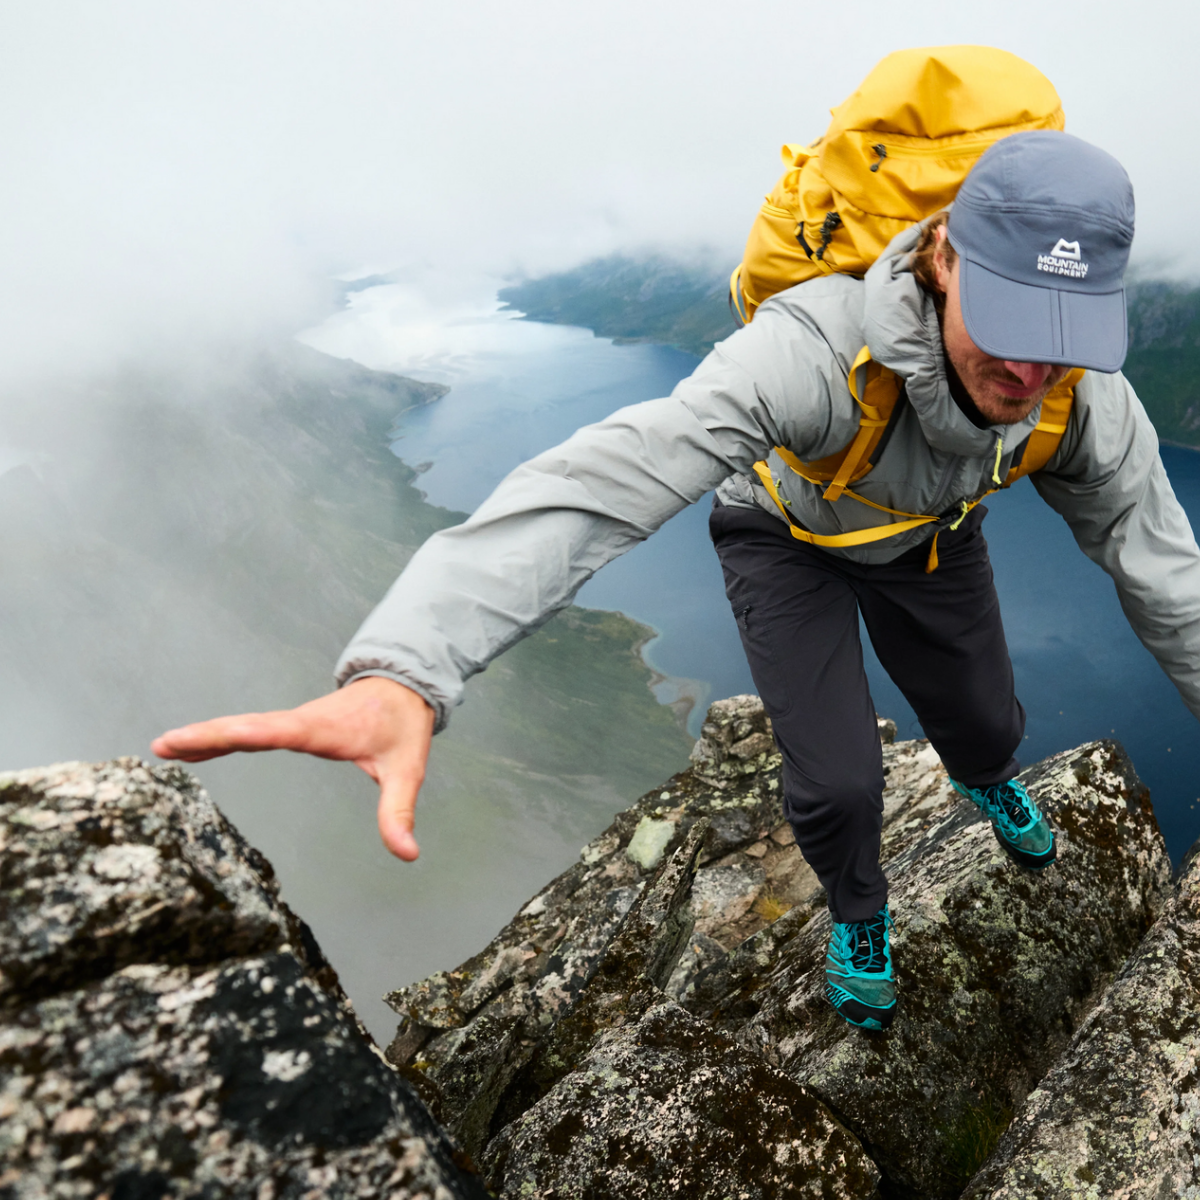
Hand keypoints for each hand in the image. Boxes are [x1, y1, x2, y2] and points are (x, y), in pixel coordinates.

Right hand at [150, 677, 434, 860]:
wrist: (404, 686)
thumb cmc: (403, 726)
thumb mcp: (408, 770)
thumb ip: (400, 812)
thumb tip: (407, 854)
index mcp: (325, 728)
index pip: (279, 731)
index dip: (243, 734)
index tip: (208, 736)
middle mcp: (302, 721)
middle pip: (248, 727)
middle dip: (207, 735)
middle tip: (164, 744)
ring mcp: (295, 721)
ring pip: (243, 726)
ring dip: (206, 736)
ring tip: (163, 747)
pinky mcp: (293, 725)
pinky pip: (251, 730)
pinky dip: (222, 737)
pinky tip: (194, 750)